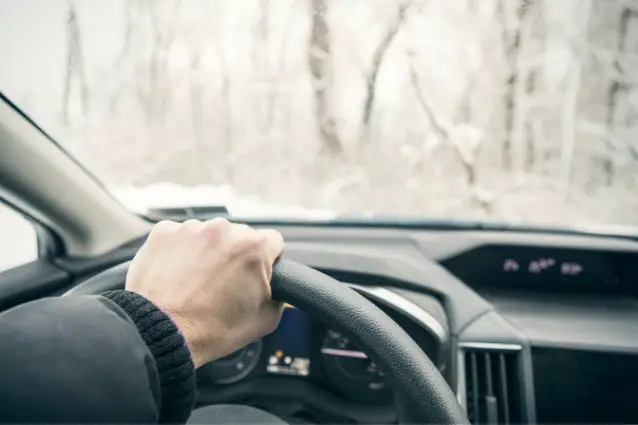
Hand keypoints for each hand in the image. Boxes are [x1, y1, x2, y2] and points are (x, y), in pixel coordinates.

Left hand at [125, 218, 284, 367]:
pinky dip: (181, 252)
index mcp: (253, 247)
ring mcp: (191, 228)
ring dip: (207, 252)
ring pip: (209, 236)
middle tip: (223, 284)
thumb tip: (276, 289)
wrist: (160, 333)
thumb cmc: (210, 330)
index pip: (273, 241)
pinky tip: (178, 276)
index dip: (268, 260)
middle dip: (235, 255)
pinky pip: (180, 237)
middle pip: (239, 236)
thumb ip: (279, 296)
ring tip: (196, 283)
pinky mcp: (163, 232)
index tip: (255, 273)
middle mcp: (223, 230)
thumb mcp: (264, 320)